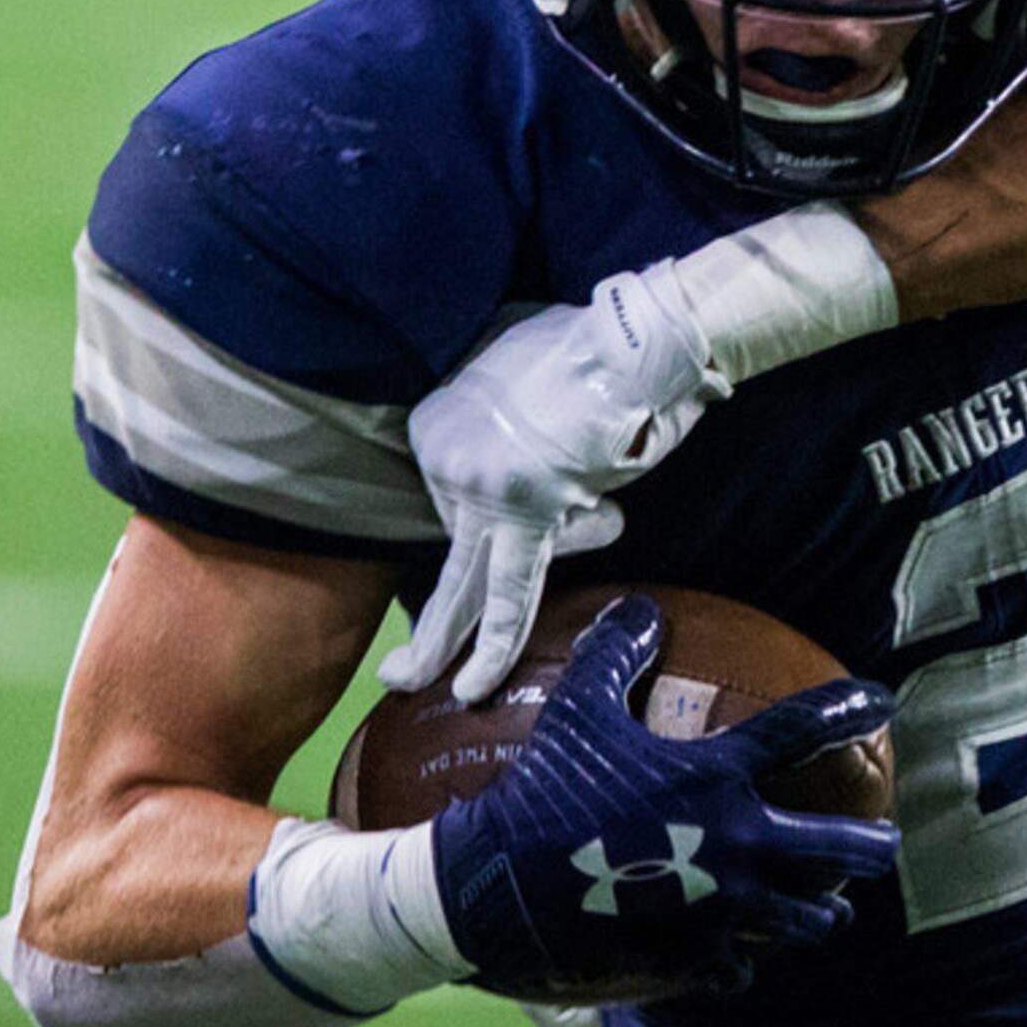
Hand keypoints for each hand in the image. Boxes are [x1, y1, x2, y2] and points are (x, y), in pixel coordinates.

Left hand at [380, 265, 729, 702]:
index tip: (549, 494)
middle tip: (397, 671)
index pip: (449, 502)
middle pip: (439, 556)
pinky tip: (472, 687)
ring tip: (414, 683)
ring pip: (460, 585)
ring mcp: (481, 491)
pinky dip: (494, 643)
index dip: (500, 516)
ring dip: (440, 644)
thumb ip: (504, 416)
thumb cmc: (587, 347)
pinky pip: (508, 592)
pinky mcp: (527, 512)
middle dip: (420, 623)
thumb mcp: (512, 368)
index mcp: (432, 429)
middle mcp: (445, 463)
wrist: (629, 340)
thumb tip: (533, 469)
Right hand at [432, 596, 899, 1004]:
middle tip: (884, 843)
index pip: (803, 730)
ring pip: (808, 921)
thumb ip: (614, 655)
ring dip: (823, 913)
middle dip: (873, 846)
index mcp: (717, 776)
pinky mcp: (693, 959)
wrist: (500, 888)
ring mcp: (722, 909)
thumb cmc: (541, 792)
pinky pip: (742, 969)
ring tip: (830, 910)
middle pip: (841, 849)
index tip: (882, 700)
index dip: (849, 708)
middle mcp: (737, 843)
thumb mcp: (576, 710)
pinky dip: (746, 962)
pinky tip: (742, 959)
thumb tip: (640, 606)